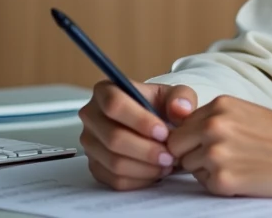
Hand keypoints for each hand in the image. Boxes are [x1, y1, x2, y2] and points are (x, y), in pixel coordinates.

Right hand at [79, 80, 197, 190]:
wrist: (153, 124)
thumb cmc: (160, 106)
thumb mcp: (174, 94)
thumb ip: (181, 97)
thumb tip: (179, 109)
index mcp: (106, 91)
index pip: (114, 105)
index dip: (140, 121)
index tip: (163, 132)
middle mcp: (92, 116)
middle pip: (113, 138)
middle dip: (146, 150)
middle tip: (170, 156)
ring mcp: (90, 143)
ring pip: (114, 162)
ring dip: (145, 167)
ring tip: (167, 164)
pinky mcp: (95, 165)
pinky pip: (114, 179)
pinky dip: (139, 179)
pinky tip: (156, 172)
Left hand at [165, 95, 271, 197]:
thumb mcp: (245, 112)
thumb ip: (214, 118)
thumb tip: (182, 132)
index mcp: (220, 106)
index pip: (180, 125)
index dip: (190, 138)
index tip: (206, 144)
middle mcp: (213, 126)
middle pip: (176, 146)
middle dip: (190, 153)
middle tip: (219, 158)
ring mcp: (216, 154)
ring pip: (189, 166)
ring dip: (206, 169)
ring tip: (237, 164)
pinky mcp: (222, 180)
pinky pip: (203, 184)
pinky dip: (219, 183)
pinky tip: (242, 175)